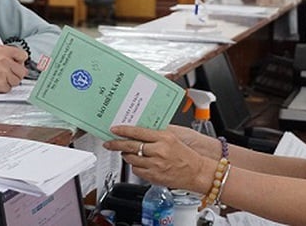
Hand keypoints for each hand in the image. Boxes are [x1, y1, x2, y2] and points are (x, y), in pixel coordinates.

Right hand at [0, 45, 27, 92]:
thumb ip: (7, 56)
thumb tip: (19, 62)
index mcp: (3, 50)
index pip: (23, 55)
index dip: (21, 62)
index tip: (17, 66)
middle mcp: (4, 59)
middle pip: (22, 71)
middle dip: (16, 75)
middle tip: (7, 75)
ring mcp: (3, 71)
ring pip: (17, 81)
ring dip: (9, 83)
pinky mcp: (0, 83)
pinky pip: (8, 89)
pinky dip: (2, 89)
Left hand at [103, 125, 217, 193]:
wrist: (196, 172)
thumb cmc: (186, 155)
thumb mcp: (173, 138)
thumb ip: (156, 133)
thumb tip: (139, 129)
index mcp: (164, 138)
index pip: (138, 132)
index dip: (123, 131)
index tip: (114, 130)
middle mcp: (159, 151)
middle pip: (131, 146)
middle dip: (116, 144)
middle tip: (109, 143)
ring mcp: (155, 165)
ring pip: (131, 159)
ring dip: (126, 155)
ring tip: (127, 152)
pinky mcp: (153, 176)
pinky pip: (136, 170)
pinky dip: (135, 165)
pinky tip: (139, 162)